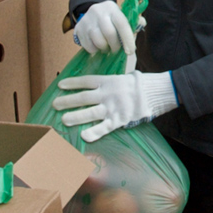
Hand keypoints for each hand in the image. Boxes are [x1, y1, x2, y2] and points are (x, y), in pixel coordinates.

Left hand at [52, 71, 177, 141]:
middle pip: (83, 97)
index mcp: (109, 81)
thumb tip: (103, 83)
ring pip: (90, 112)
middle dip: (68, 101)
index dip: (72, 83)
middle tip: (55, 104)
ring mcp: (113, 107)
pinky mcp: (120, 120)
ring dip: (75, 116)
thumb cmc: (142, 84)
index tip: (60, 85)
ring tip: (64, 120)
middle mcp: (107, 94)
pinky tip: (84, 136)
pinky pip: (104, 127)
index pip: (86, 81)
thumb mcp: (126, 76)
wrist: (157, 91)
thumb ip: (112, 81)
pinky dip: (94, 132)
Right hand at [74, 1, 135, 54]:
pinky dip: (95, 50)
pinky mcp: (78, 29)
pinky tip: (97, 45)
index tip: (130, 51)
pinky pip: (89, 46)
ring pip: (98, 41)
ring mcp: (86, 20)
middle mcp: (98, 11)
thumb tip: (141, 23)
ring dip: (105, 48)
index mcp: (111, 7)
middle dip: (115, 45)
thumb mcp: (122, 17)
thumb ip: (133, 21)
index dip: (127, 39)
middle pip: (109, 33)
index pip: (122, 23)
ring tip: (107, 47)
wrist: (91, 14)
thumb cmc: (111, 19)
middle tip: (117, 49)